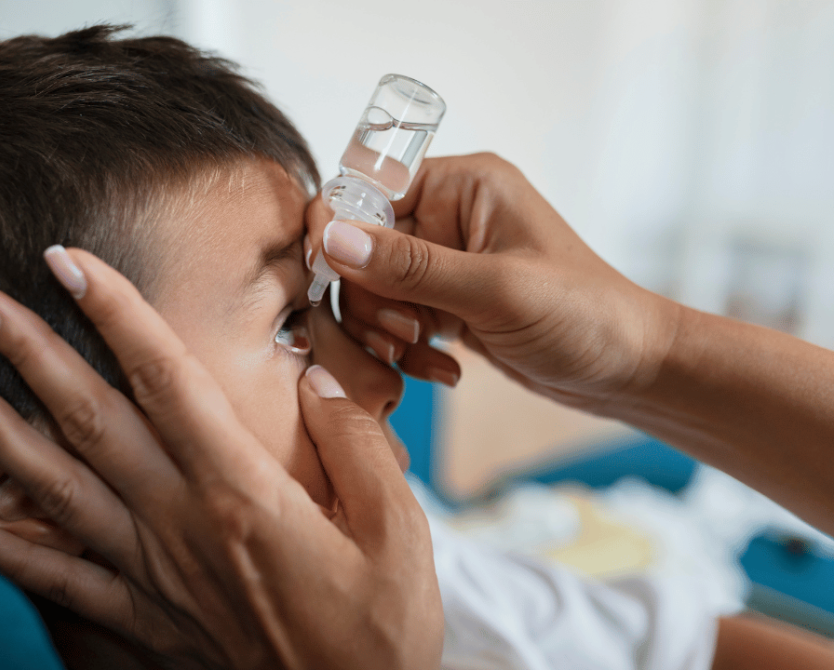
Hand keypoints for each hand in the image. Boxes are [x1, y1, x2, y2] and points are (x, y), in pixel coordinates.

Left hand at [0, 249, 442, 668]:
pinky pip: (63, 584)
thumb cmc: (380, 630)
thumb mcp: (396, 528)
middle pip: (91, 421)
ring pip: (57, 492)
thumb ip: (355, 441)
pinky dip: (10, 556)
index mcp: (242, 491)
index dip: (115, 312)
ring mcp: (154, 576)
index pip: (166, 379)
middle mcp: (182, 524)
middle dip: (30, 353)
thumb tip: (317, 373)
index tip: (69, 261)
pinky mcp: (146, 622)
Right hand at [307, 152, 678, 411]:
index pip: (369, 191)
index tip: (331, 279)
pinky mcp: (445, 303)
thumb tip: (332, 237)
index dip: (340, 233)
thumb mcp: (494, 289)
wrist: (629, 370)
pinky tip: (444, 369)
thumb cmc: (584, 315)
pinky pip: (394, 321)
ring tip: (425, 352)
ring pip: (371, 291)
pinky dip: (406, 350)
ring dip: (387, 330)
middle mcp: (448, 216)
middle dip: (372, 298)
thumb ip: (409, 266)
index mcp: (463, 185)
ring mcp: (446, 263)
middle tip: (408, 331)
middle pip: (361, 249)